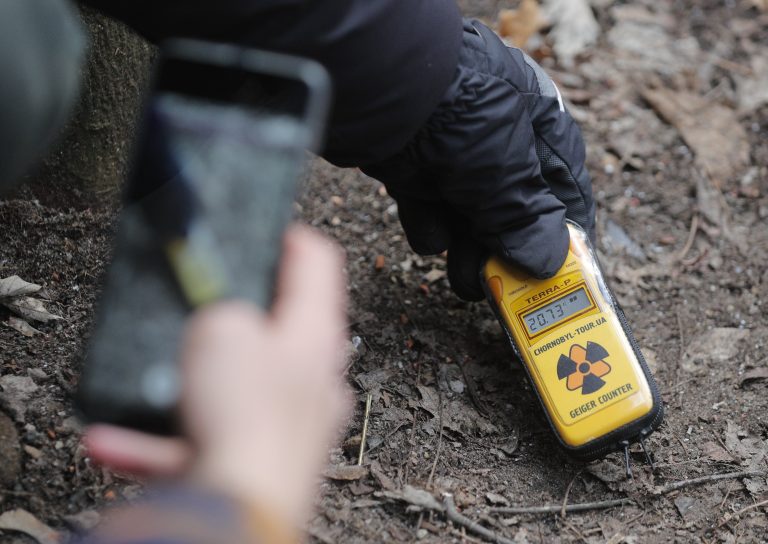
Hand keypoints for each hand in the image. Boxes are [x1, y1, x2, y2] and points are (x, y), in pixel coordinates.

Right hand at [85, 225, 350, 523]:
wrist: (238, 508)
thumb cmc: (246, 418)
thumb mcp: (222, 328)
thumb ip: (222, 307)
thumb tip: (221, 317)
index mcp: (315, 335)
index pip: (319, 263)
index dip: (290, 236)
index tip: (267, 228)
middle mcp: (311, 380)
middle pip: (279, 329)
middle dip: (236, 316)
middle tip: (205, 305)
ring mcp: (287, 424)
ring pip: (233, 388)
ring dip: (187, 384)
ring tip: (153, 379)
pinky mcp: (256, 460)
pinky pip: (201, 438)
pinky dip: (161, 438)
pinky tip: (117, 438)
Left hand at [362, 27, 594, 300]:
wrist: (379, 86)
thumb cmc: (459, 114)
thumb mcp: (506, 173)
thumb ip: (526, 221)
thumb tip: (548, 263)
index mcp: (539, 126)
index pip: (564, 187)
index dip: (566, 233)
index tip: (565, 275)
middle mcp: (498, 138)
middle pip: (512, 209)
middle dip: (506, 252)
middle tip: (505, 290)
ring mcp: (452, 152)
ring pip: (468, 215)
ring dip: (468, 251)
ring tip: (466, 281)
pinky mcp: (413, 165)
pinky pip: (428, 208)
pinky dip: (429, 226)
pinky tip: (430, 234)